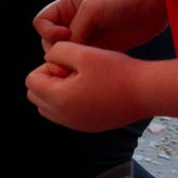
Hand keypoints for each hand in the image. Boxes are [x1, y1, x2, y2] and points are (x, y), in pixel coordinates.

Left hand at [25, 41, 146, 131]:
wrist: (146, 92)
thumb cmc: (117, 71)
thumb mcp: (83, 53)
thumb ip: (57, 52)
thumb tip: (48, 59)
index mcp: (60, 100)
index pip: (31, 81)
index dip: (47, 66)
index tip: (69, 63)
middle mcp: (64, 118)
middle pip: (36, 96)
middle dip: (48, 80)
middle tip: (73, 71)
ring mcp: (76, 125)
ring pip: (49, 107)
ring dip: (58, 90)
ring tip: (81, 79)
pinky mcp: (88, 126)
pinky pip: (65, 114)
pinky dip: (70, 100)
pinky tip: (91, 88)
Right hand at [34, 0, 167, 54]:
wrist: (152, 2)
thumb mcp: (92, 9)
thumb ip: (75, 31)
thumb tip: (65, 53)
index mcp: (67, 6)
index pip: (41, 22)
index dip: (48, 32)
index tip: (66, 34)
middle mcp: (73, 21)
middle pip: (50, 41)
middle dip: (58, 50)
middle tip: (76, 55)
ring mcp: (88, 36)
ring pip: (67, 54)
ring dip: (72, 60)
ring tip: (86, 63)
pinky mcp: (102, 49)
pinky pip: (85, 61)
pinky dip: (85, 66)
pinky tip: (95, 67)